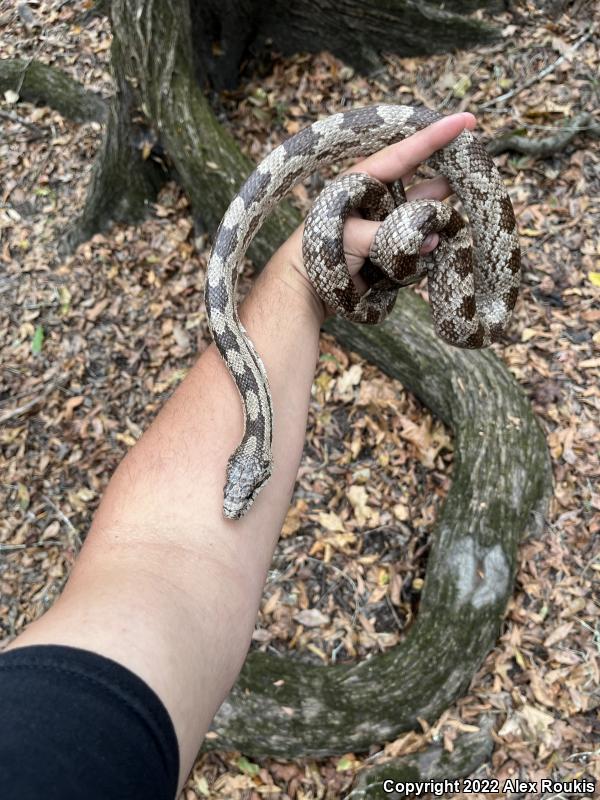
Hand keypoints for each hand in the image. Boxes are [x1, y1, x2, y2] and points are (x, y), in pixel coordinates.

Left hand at [273, 111, 476, 322]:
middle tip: (473, 160)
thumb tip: (432, 239)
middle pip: (419, 181)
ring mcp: (385, 226)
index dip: (433, 138)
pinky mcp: (390, 250)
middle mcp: (377, 201)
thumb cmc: (320, 252)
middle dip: (444, 171)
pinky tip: (438, 243)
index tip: (465, 121)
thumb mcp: (352, 236)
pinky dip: (428, 244)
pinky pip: (418, 242)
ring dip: (438, 214)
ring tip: (458, 210)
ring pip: (422, 214)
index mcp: (362, 184)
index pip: (403, 154)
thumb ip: (391, 234)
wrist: (306, 290)